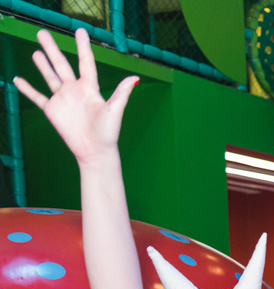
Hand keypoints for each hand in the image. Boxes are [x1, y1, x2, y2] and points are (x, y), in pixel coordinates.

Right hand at [14, 29, 137, 164]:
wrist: (95, 151)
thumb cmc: (108, 133)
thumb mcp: (115, 111)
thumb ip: (122, 93)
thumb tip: (135, 77)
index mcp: (90, 88)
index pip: (85, 63)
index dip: (83, 47)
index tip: (80, 31)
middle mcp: (75, 90)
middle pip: (61, 65)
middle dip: (52, 49)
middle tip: (42, 32)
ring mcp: (63, 99)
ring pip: (50, 77)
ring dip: (43, 65)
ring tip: (37, 52)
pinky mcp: (53, 110)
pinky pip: (37, 97)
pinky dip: (27, 89)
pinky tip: (17, 80)